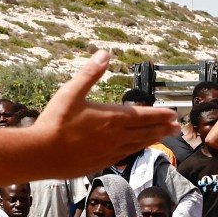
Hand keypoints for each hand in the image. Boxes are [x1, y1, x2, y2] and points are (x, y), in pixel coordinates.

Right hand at [32, 50, 184, 169]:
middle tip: (176, 126)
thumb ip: (90, 74)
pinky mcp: (100, 163)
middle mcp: (115, 137)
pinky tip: (136, 149)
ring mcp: (109, 152)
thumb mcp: (70, 92)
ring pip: (137, 145)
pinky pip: (124, 156)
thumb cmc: (54, 122)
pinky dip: (135, 150)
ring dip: (152, 140)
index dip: (159, 114)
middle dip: (162, 128)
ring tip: (164, 137)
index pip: (142, 116)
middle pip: (144, 132)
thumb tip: (104, 53)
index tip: (172, 113)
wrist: (41, 154)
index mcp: (111, 118)